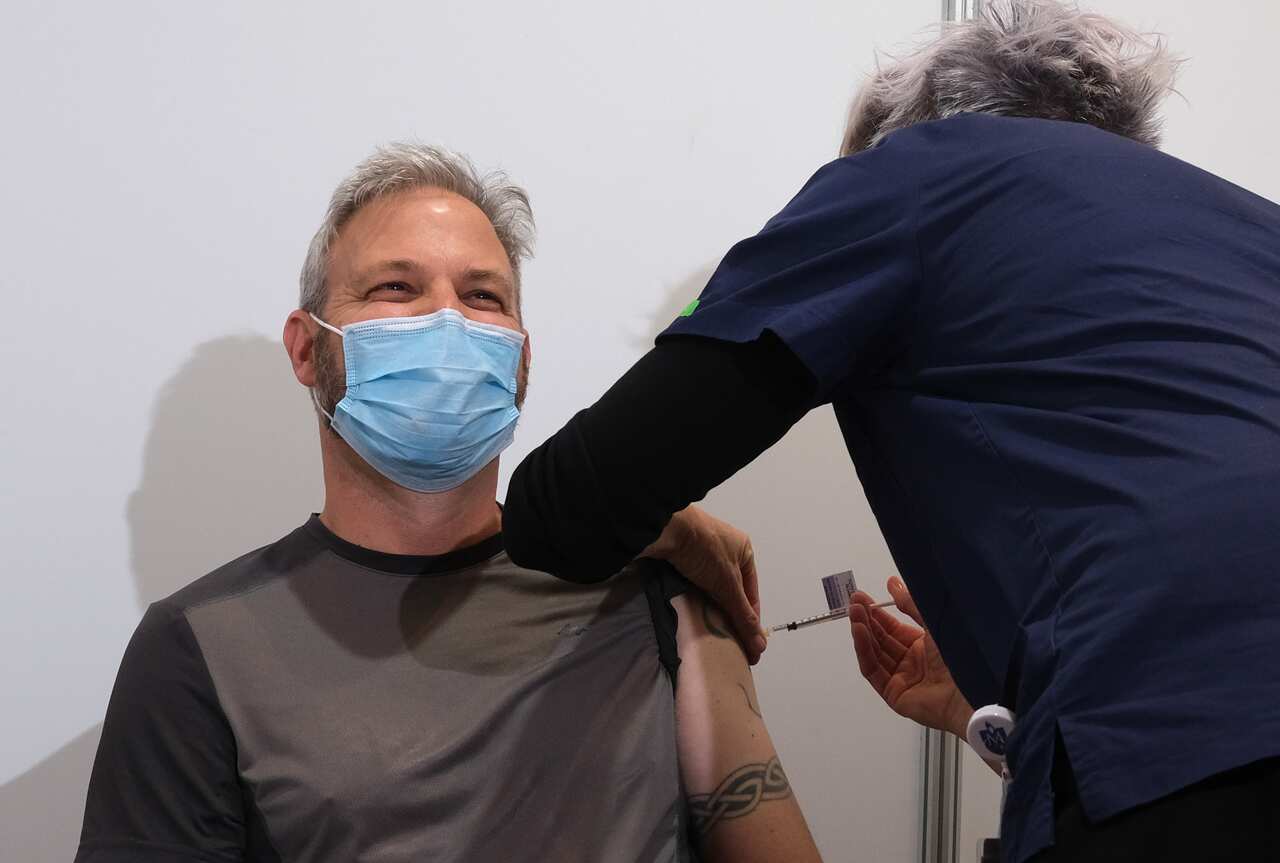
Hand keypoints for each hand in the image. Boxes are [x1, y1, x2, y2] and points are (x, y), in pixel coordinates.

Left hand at [642, 506, 766, 663]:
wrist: (666, 528)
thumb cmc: (704, 549)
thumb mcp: (728, 585)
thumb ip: (743, 616)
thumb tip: (759, 646)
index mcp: (744, 551)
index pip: (752, 593)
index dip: (750, 619)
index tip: (749, 644)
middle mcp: (726, 551)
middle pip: (732, 592)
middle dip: (730, 615)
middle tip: (729, 641)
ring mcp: (703, 553)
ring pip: (712, 589)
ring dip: (711, 608)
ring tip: (710, 632)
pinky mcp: (683, 558)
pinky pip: (695, 585)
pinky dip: (696, 599)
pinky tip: (694, 614)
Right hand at [849, 577, 971, 737]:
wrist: (969, 688)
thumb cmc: (958, 655)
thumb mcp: (932, 622)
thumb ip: (910, 604)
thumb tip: (893, 583)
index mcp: (922, 647)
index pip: (892, 628)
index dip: (877, 613)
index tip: (863, 598)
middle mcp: (911, 662)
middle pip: (881, 640)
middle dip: (866, 620)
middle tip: (854, 603)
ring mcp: (901, 679)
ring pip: (874, 654)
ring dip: (862, 633)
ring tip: (854, 614)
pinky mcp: (893, 694)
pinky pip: (873, 671)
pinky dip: (864, 651)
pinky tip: (859, 632)